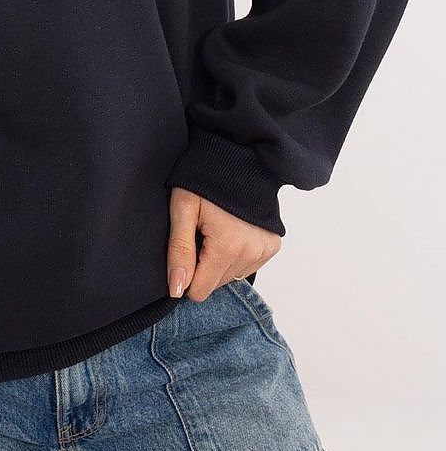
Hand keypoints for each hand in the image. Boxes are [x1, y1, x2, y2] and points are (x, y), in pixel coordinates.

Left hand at [166, 186, 281, 301]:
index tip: (186, 247)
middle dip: (203, 264)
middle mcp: (251, 253)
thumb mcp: (182, 209)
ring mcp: (264, 250)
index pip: (200, 291)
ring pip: (230, 277)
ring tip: (216, 229)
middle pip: (215, 284)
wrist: (238, 159)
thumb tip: (177, 290)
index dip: (186, 273)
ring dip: (219, 260)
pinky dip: (235, 255)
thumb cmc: (205, 180)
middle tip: (201, 232)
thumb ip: (178, 251)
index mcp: (228, 247)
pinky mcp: (272, 247)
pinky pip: (246, 267)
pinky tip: (231, 232)